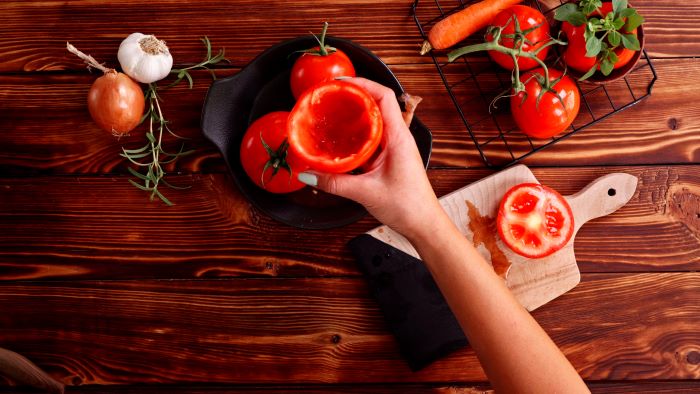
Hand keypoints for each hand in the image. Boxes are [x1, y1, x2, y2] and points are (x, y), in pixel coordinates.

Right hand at [297, 78, 445, 240]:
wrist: (424, 225)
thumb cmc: (408, 207)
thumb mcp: (366, 193)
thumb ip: (334, 183)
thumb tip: (308, 172)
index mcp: (399, 138)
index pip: (384, 96)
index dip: (363, 83)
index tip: (340, 82)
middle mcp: (398, 138)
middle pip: (376, 105)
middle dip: (353, 97)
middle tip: (330, 96)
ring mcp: (394, 148)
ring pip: (372, 123)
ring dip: (353, 116)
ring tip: (331, 114)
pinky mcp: (389, 159)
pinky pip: (370, 140)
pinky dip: (354, 136)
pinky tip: (339, 143)